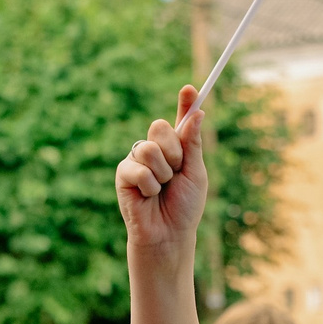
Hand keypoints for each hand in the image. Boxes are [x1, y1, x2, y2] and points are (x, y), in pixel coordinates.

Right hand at [116, 86, 209, 255]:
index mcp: (176, 148)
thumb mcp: (196, 173)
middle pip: (160, 127)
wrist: (169, 234)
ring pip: (149, 148)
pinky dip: (149, 186)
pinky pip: (138, 168)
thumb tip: (199, 112)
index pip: (180, 120)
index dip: (185, 102)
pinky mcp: (123, 174)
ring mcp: (137, 160)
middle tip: (176, 172)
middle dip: (173, 151)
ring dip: (162, 172)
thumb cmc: (185, 207)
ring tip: (162, 188)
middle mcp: (155, 149)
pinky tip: (148, 197)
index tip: (190, 89)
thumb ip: (193, 144)